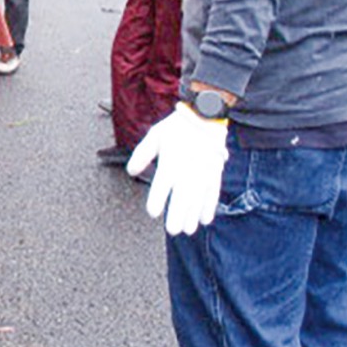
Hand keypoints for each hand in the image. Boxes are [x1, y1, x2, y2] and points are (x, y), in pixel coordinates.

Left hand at [127, 103, 228, 235]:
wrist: (204, 116)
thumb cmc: (177, 126)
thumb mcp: (154, 136)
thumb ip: (142, 155)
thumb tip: (131, 171)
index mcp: (171, 161)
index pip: (162, 185)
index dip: (158, 200)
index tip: (153, 212)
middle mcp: (187, 170)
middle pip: (182, 197)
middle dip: (177, 216)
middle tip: (173, 230)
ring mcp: (203, 172)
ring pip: (198, 199)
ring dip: (192, 216)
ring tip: (188, 229)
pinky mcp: (214, 172)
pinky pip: (213, 193)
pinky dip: (209, 207)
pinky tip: (205, 219)